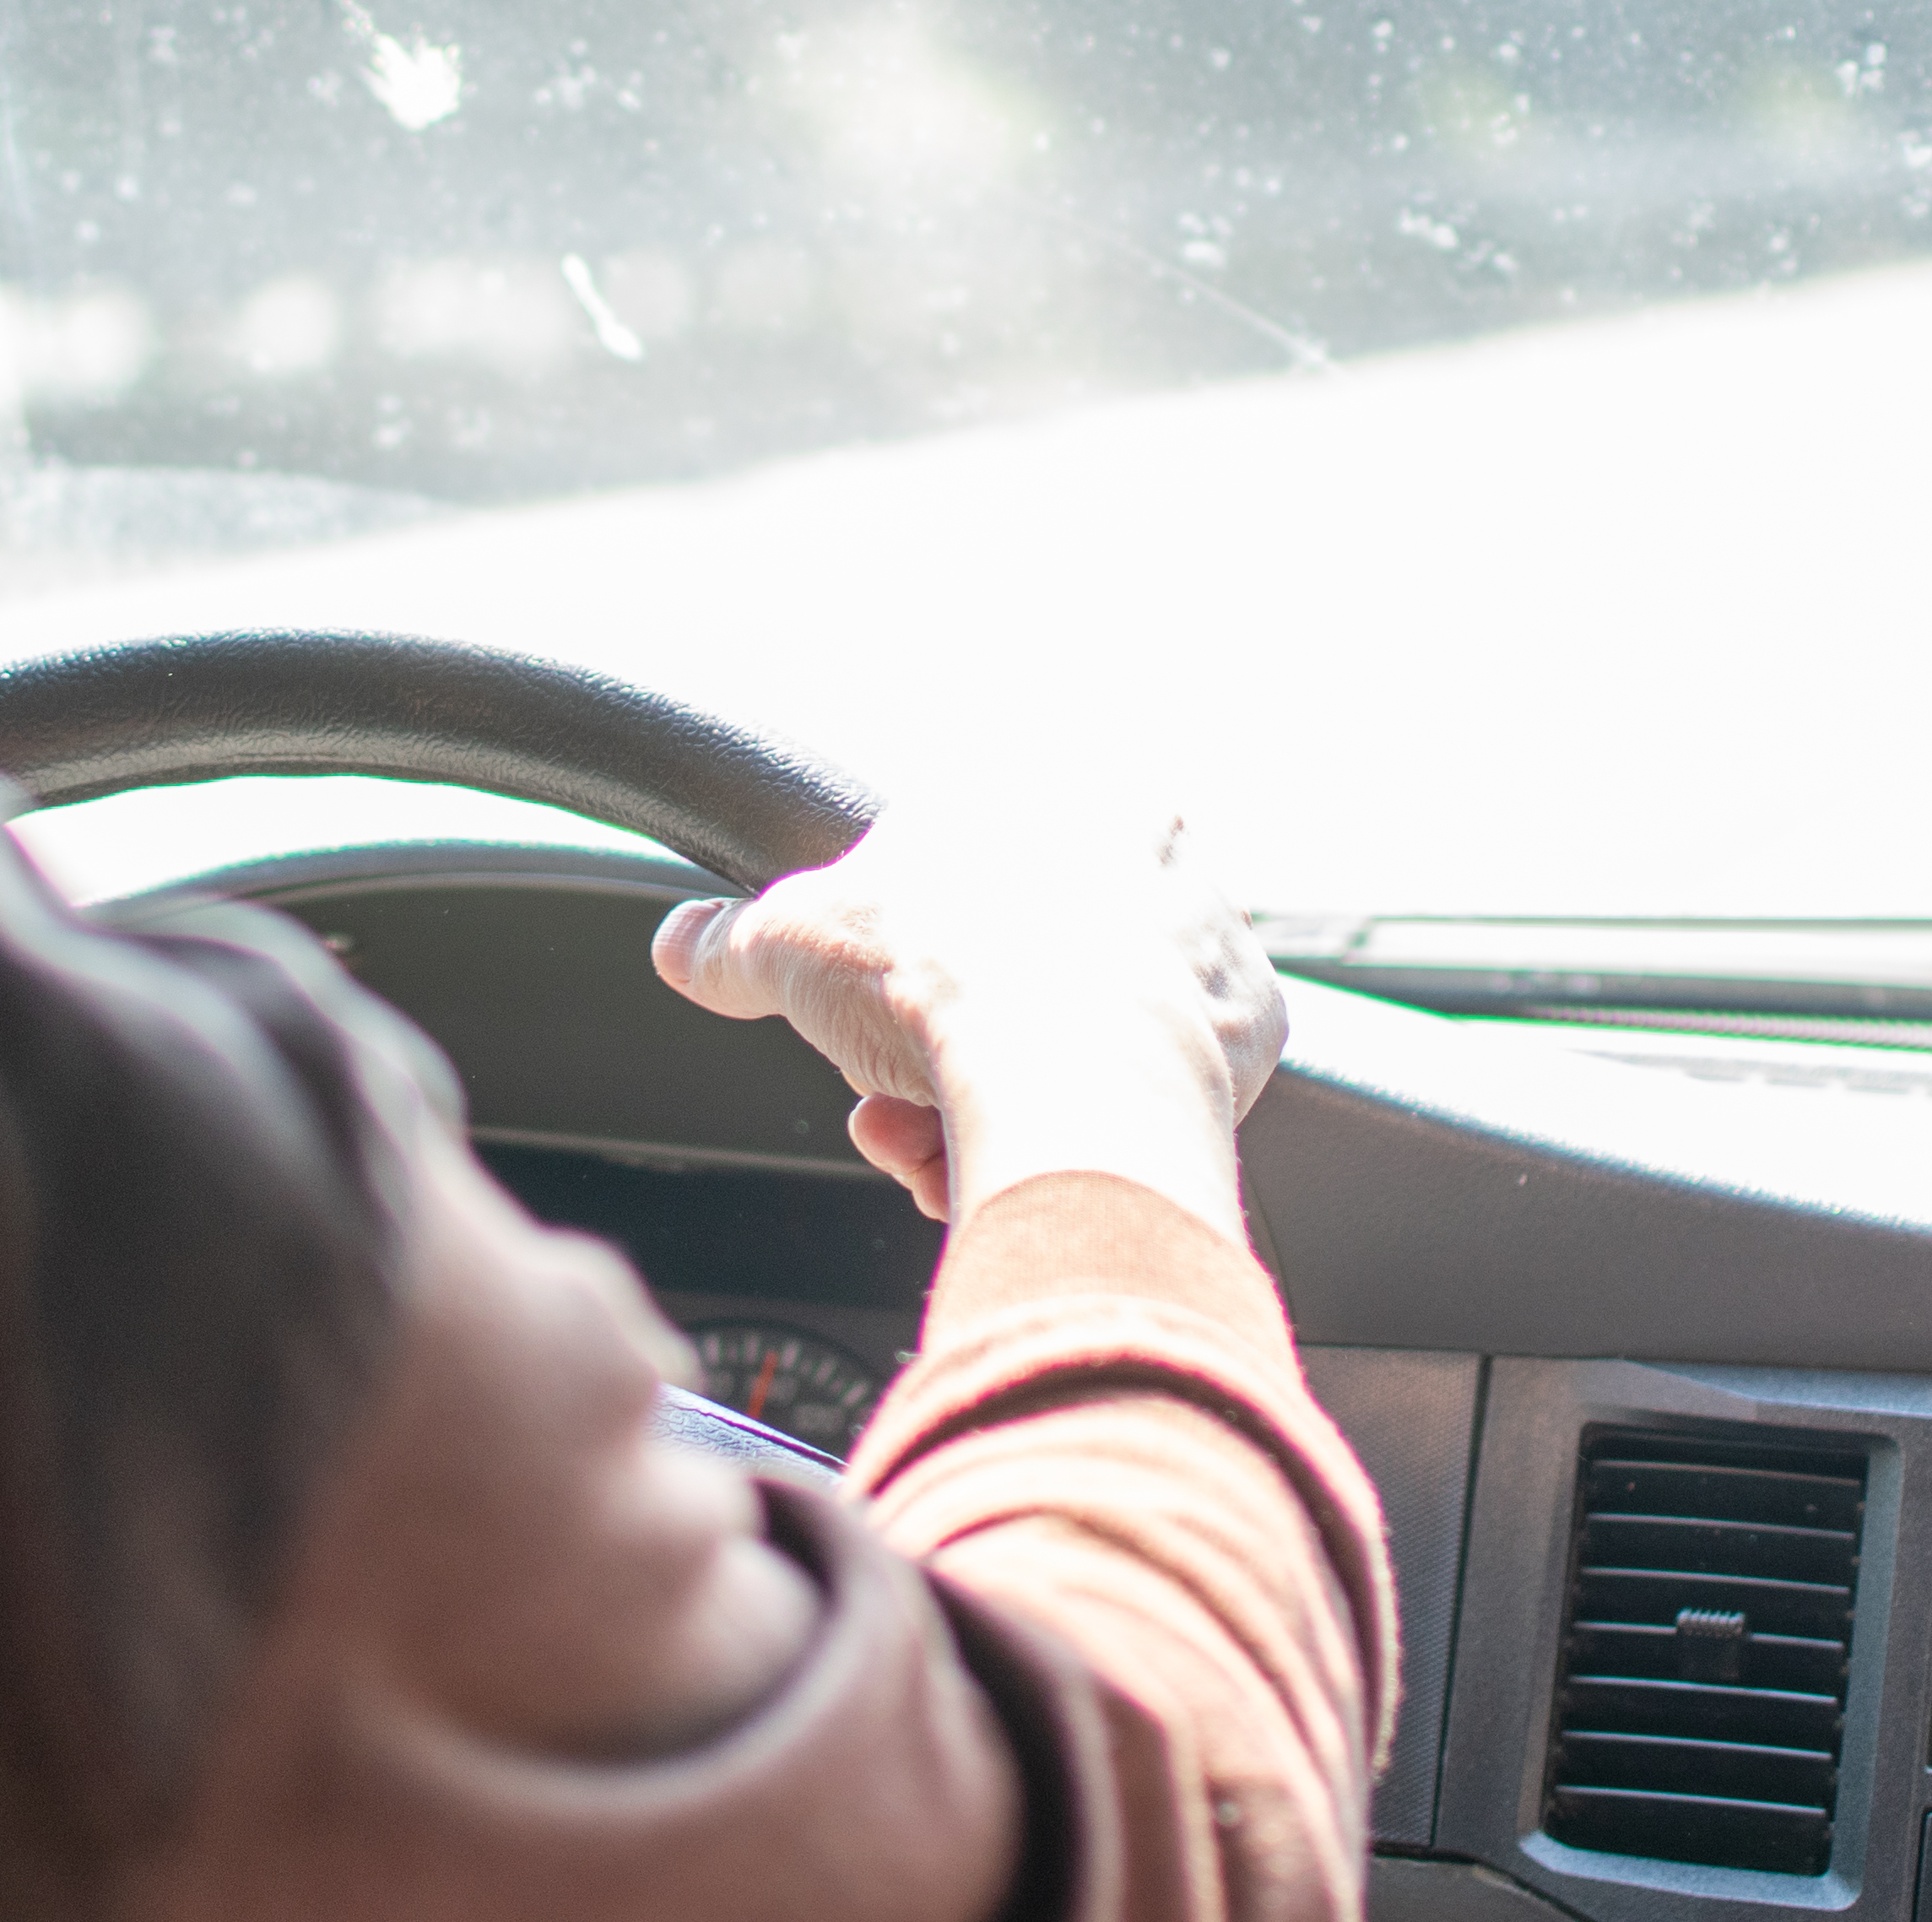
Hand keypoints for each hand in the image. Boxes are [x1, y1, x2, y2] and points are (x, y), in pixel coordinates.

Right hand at [651, 805, 1286, 1239]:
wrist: (1074, 1073)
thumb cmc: (939, 978)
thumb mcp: (791, 943)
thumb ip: (731, 940)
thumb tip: (681, 945)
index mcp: (1035, 780)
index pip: (950, 890)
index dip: (890, 977)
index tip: (866, 1033)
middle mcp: (1138, 833)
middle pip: (1009, 968)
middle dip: (937, 1052)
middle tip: (898, 1107)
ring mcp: (1204, 921)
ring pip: (1074, 1028)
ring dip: (995, 1097)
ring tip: (946, 1146)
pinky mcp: (1250, 1013)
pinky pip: (1148, 1077)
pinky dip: (1087, 1121)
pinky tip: (1031, 1152)